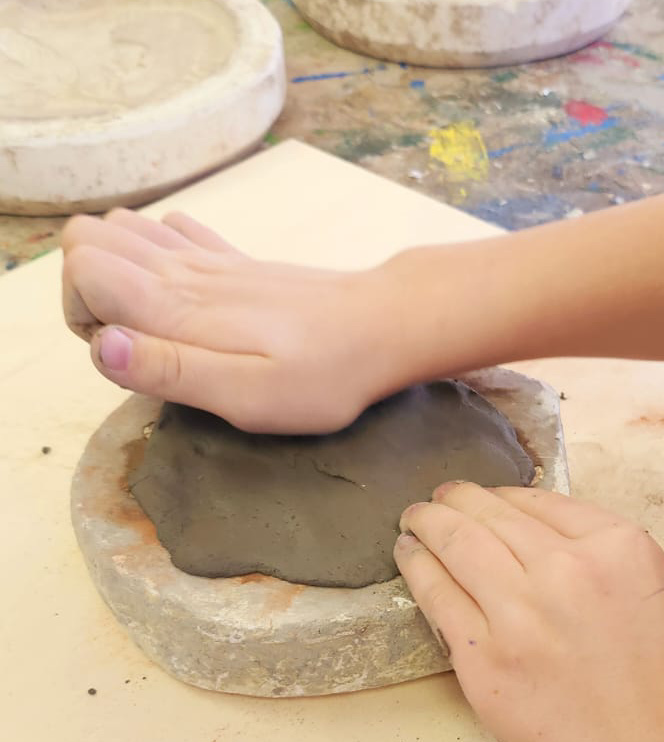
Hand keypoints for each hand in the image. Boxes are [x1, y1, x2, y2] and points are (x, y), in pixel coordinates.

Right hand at [61, 208, 400, 432]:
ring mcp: (213, 260)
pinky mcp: (239, 262)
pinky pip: (174, 229)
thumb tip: (102, 345)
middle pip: (90, 236)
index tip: (123, 354)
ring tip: (158, 322)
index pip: (82, 266)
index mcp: (180, 305)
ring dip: (117, 269)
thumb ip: (170, 370)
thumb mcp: (248, 395)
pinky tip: (188, 293)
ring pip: (126, 226)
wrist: (387, 325)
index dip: (80, 311)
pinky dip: (158, 252)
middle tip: (137, 340)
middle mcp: (186, 270)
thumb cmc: (325, 373)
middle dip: (86, 289)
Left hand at [395, 483, 663, 741]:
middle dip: (458, 499)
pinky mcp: (485, 664)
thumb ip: (607, 567)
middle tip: (440, 497)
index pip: (541, 501)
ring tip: (414, 518)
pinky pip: (438, 598)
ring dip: (428, 524)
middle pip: (492, 514)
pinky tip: (410, 557)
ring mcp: (519, 616)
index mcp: (621, 549)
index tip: (489, 498)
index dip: (506, 496)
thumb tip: (547, 549)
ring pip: (456, 544)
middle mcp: (566, 569)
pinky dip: (419, 570)